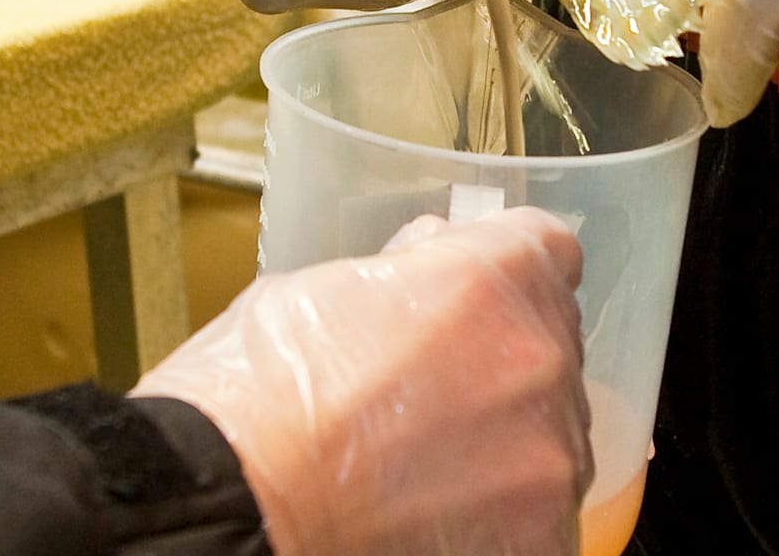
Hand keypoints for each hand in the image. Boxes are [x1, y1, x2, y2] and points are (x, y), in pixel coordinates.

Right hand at [133, 207, 590, 555]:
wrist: (228, 518)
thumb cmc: (250, 404)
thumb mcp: (315, 290)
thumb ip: (403, 270)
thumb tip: (435, 253)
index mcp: (491, 279)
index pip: (548, 250)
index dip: (504, 273)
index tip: (474, 302)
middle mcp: (538, 358)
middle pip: (548, 343)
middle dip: (497, 361)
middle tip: (424, 401)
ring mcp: (549, 453)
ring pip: (551, 431)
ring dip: (504, 442)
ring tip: (415, 472)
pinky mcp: (543, 533)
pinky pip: (541, 512)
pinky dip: (499, 517)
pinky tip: (430, 521)